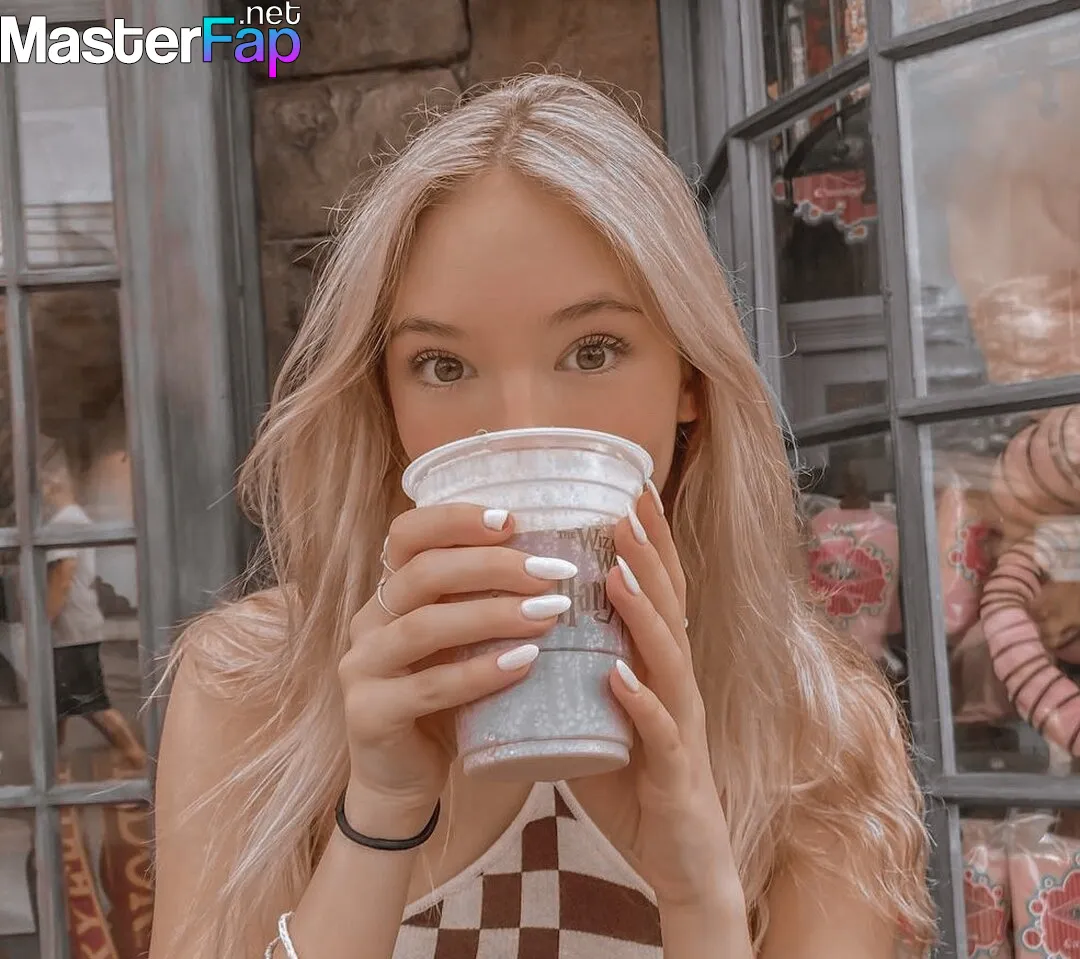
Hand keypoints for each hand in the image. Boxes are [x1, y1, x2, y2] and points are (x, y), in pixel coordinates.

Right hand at [338, 504, 575, 835]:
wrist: (402, 781)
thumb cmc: (445, 701)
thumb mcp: (464, 644)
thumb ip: (488, 606)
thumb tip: (561, 563)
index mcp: (390, 593)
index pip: (407, 534)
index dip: (456, 519)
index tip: (513, 520)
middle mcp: (369, 621)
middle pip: (424, 573)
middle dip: (492, 566)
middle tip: (552, 572)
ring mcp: (362, 668)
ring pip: (425, 626)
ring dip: (492, 615)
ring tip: (549, 612)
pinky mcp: (369, 714)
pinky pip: (428, 687)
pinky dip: (479, 673)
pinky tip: (523, 663)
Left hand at [588, 487, 743, 913]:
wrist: (680, 862)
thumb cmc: (637, 784)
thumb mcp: (599, 718)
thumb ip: (570, 677)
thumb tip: (518, 636)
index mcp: (659, 670)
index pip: (658, 593)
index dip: (648, 543)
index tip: (629, 492)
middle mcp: (677, 686)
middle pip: (669, 608)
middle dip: (647, 555)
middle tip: (624, 506)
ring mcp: (681, 726)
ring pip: (669, 658)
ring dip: (643, 614)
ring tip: (616, 574)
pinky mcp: (675, 772)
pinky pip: (658, 732)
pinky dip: (640, 701)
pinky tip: (616, 676)